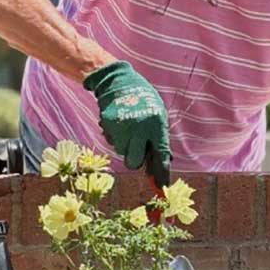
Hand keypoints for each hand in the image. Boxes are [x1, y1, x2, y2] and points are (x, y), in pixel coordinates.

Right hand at [83, 60, 171, 186]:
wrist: (118, 82)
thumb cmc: (143, 100)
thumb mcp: (158, 115)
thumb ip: (159, 138)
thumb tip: (162, 163)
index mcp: (156, 124)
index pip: (160, 155)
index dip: (161, 173)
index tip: (161, 187)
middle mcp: (139, 128)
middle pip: (134, 162)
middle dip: (135, 159)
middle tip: (136, 148)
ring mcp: (122, 127)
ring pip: (121, 152)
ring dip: (125, 145)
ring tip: (128, 127)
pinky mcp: (108, 125)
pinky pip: (112, 141)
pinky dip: (115, 136)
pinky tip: (119, 123)